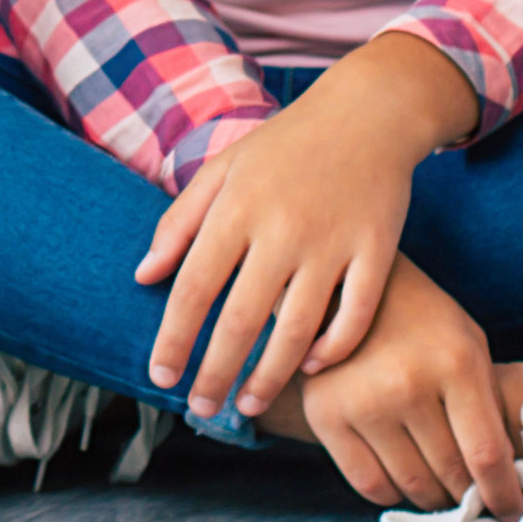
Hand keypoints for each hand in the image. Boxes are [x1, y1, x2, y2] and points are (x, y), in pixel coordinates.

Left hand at [136, 41, 470, 419]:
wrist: (368, 112)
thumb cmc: (285, 145)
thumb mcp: (223, 168)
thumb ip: (179, 221)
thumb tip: (143, 277)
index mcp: (236, 207)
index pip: (194, 288)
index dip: (174, 339)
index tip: (160, 377)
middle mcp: (282, 228)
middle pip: (242, 319)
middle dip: (215, 372)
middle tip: (200, 409)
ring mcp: (334, 241)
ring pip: (298, 329)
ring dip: (269, 376)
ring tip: (248, 404)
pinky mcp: (378, 249)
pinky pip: (355, 315)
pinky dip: (333, 348)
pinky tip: (309, 368)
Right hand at [283, 258, 520, 517]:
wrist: (343, 285)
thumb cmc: (419, 317)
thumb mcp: (469, 342)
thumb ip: (492, 403)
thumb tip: (509, 471)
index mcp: (455, 364)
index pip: (487, 454)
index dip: (503, 494)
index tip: (511, 512)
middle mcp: (407, 385)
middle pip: (451, 475)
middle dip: (470, 496)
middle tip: (475, 498)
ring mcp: (363, 402)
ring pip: (411, 485)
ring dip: (434, 498)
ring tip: (442, 489)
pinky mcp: (325, 415)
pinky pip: (369, 483)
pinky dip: (394, 494)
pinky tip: (404, 479)